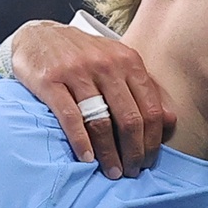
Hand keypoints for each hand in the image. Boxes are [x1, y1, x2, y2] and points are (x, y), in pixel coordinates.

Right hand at [7, 20, 175, 177]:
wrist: (38, 34)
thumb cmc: (84, 55)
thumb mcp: (118, 62)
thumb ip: (144, 88)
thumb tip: (169, 121)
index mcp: (128, 61)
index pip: (150, 109)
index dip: (152, 141)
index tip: (149, 161)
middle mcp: (106, 65)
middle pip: (129, 119)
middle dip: (134, 152)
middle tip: (131, 172)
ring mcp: (77, 72)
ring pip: (101, 121)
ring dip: (109, 153)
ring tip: (112, 172)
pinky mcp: (50, 80)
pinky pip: (70, 117)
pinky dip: (81, 142)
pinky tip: (87, 159)